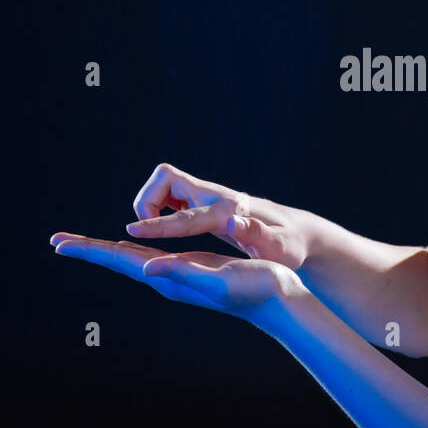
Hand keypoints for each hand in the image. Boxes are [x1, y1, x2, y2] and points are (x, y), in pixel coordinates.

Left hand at [49, 232, 300, 324]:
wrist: (277, 299)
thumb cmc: (253, 287)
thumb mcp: (217, 278)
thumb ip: (182, 274)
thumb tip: (147, 269)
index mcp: (167, 278)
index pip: (119, 261)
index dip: (89, 250)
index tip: (59, 244)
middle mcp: (166, 279)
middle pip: (118, 260)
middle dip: (88, 250)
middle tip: (56, 241)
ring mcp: (178, 275)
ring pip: (132, 259)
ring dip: (105, 250)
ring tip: (82, 244)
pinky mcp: (191, 268)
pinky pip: (151, 256)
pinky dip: (132, 249)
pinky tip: (128, 247)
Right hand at [124, 163, 307, 269]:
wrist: (296, 230)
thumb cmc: (288, 245)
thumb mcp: (279, 248)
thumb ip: (257, 235)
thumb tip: (234, 220)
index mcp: (229, 212)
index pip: (186, 218)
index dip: (157, 225)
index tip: (131, 231)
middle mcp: (217, 197)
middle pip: (166, 179)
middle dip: (146, 201)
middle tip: (144, 230)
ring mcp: (211, 195)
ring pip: (165, 182)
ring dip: (150, 201)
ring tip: (153, 228)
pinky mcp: (207, 199)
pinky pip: (171, 192)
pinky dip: (160, 204)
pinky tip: (167, 223)